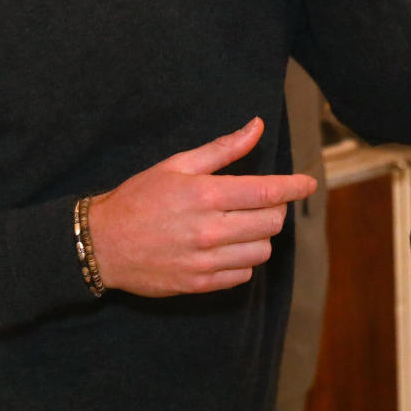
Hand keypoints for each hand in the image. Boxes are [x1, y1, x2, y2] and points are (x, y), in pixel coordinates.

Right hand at [88, 118, 315, 296]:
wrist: (101, 244)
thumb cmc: (140, 197)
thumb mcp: (178, 164)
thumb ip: (223, 149)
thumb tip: (257, 126)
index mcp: (206, 195)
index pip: (267, 191)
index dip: (294, 187)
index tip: (309, 183)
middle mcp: (210, 230)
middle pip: (271, 222)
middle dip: (275, 208)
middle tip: (261, 200)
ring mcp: (205, 261)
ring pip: (262, 252)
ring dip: (261, 236)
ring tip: (243, 224)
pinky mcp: (199, 285)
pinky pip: (242, 275)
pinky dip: (244, 260)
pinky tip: (228, 246)